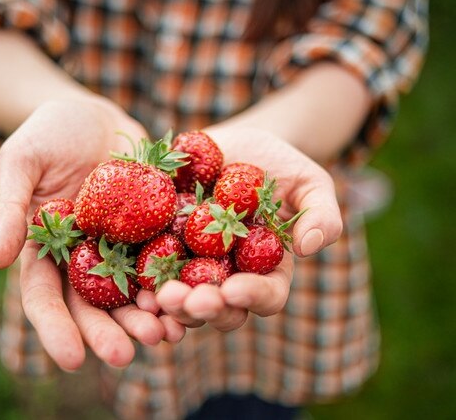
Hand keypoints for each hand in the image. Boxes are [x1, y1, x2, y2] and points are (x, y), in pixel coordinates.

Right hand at [0, 98, 184, 370]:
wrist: (94, 114)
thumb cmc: (48, 132)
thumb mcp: (21, 161)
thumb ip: (8, 207)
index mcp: (47, 249)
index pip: (45, 296)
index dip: (56, 329)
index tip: (72, 360)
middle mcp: (84, 256)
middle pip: (93, 304)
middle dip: (109, 331)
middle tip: (128, 355)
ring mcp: (120, 244)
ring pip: (133, 290)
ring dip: (148, 315)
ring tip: (168, 334)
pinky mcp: (152, 227)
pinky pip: (166, 257)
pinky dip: (177, 279)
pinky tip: (195, 296)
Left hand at [153, 129, 342, 330]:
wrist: (231, 145)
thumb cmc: (277, 164)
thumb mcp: (309, 181)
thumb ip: (320, 214)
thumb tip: (308, 248)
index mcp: (265, 269)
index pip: (265, 296)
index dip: (252, 297)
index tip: (234, 290)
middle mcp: (227, 277)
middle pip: (218, 309)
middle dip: (204, 309)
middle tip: (189, 300)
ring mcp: (192, 266)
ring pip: (182, 299)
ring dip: (170, 305)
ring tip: (158, 296)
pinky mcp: (161, 249)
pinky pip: (149, 271)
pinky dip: (142, 282)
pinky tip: (134, 282)